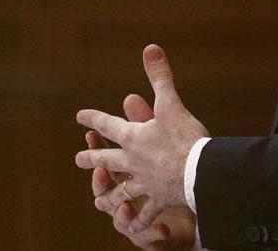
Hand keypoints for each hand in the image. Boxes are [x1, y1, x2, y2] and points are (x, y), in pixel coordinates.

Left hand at [76, 44, 208, 232]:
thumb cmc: (184, 137)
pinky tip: (132, 229)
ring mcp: (144, 183)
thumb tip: (150, 48)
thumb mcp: (171, 103)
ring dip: (109, 192)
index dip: (93, 118)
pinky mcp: (159, 199)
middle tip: (78, 159)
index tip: (79, 116)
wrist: (199, 173)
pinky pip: (145, 213)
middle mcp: (133, 162)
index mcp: (133, 137)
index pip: (107, 125)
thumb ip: (159, 76)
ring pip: (120, 189)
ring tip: (98, 199)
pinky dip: (139, 220)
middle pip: (107, 160)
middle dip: (91, 158)